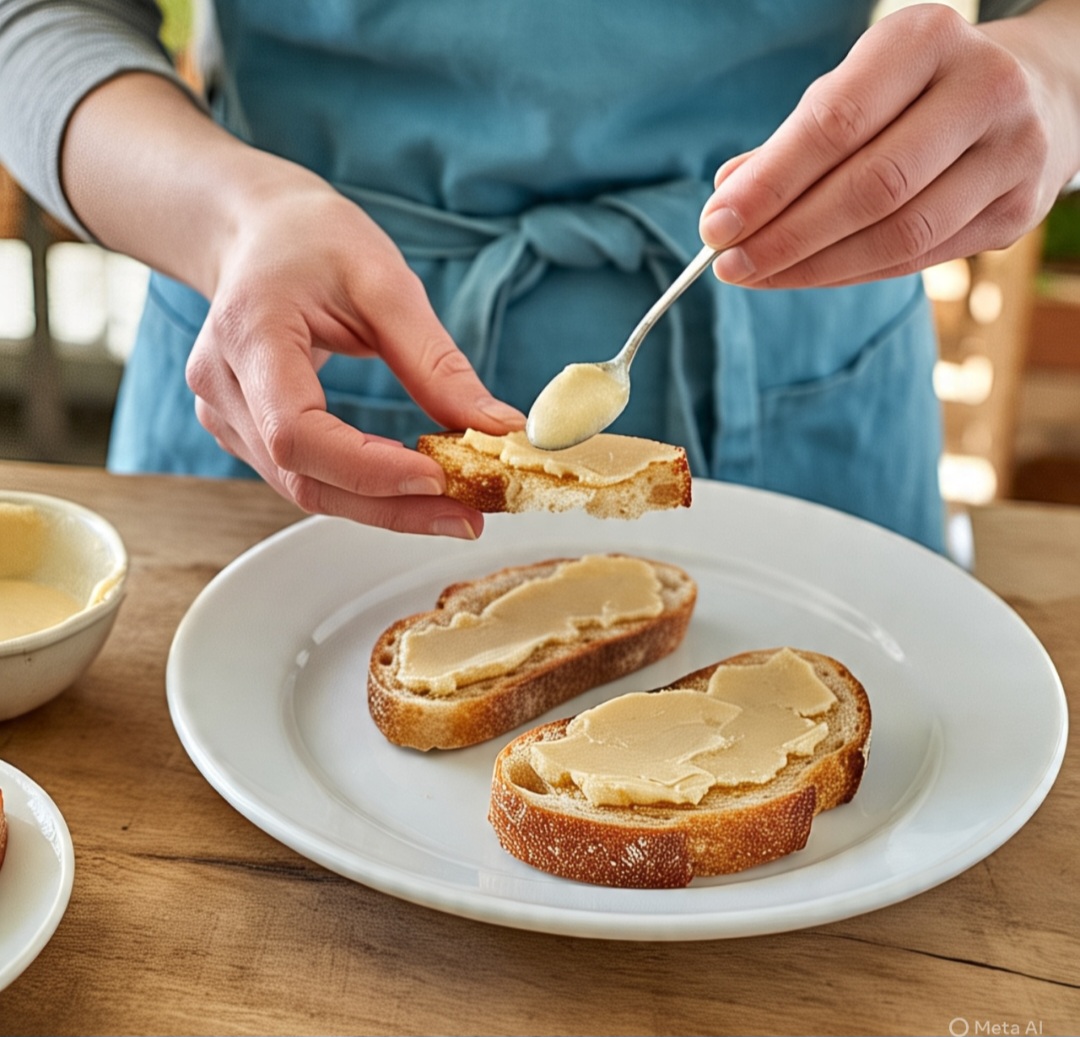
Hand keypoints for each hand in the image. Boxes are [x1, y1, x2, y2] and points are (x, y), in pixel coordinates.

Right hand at [186, 170, 523, 536]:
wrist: (256, 232)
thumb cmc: (313, 241)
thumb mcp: (384, 281)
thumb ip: (435, 362)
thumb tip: (495, 428)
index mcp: (248, 335)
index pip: (297, 432)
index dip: (367, 468)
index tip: (440, 479)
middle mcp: (222, 386)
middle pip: (303, 478)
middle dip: (392, 507)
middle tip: (469, 516)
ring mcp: (225, 415)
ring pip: (306, 489)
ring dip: (384, 508)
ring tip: (456, 508)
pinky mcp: (244, 431)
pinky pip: (307, 476)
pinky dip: (364, 490)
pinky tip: (414, 487)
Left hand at [699, 1, 1079, 287]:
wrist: (1040, 91)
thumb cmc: (916, 92)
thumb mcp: (856, 88)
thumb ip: (793, 142)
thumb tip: (726, 197)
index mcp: (928, 41)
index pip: (835, 124)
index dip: (769, 185)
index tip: (715, 225)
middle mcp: (983, 90)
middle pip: (870, 187)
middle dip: (786, 236)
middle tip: (728, 264)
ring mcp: (1011, 154)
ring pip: (899, 235)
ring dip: (814, 267)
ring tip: (758, 276)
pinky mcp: (1016, 211)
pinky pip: (918, 259)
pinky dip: (850, 273)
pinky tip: (805, 276)